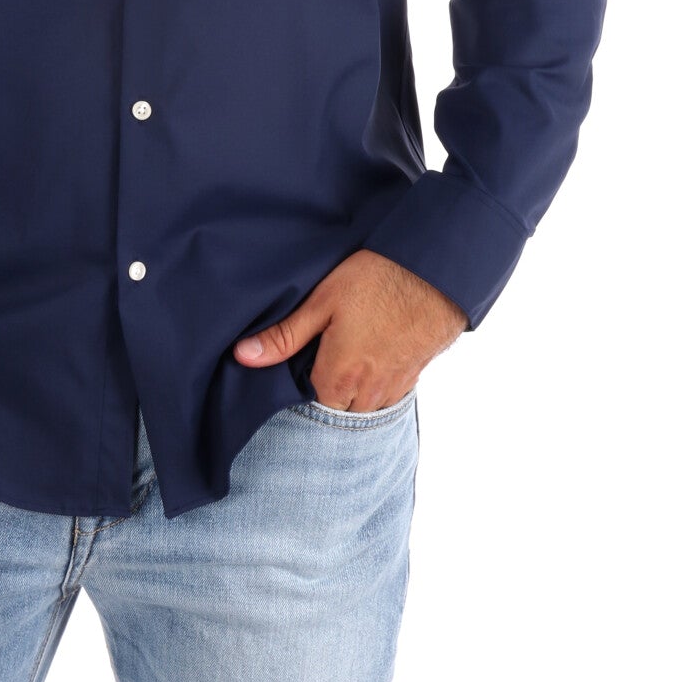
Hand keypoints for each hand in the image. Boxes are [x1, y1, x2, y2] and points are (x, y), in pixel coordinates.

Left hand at [233, 250, 467, 408]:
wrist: (436, 272)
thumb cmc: (377, 280)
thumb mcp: (322, 300)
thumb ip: (285, 335)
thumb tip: (243, 356)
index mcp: (338, 379)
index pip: (305, 404)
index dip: (295, 382)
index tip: (295, 359)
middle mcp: (367, 395)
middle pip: (334, 409)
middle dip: (322, 390)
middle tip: (318, 352)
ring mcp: (393, 389)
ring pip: (361, 407)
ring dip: (349, 389)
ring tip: (343, 351)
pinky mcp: (412, 378)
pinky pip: (384, 396)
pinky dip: (373, 383)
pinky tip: (369, 353)